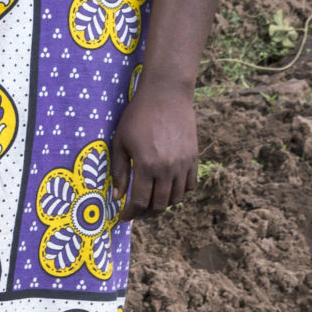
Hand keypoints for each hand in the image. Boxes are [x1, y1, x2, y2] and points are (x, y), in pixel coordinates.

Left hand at [109, 83, 196, 216]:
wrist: (166, 95)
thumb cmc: (137, 116)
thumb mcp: (120, 142)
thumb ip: (119, 171)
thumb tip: (118, 197)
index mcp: (146, 165)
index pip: (140, 202)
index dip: (131, 213)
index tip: (123, 216)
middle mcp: (167, 169)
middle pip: (159, 205)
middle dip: (145, 214)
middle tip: (136, 212)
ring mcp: (183, 164)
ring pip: (176, 198)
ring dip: (162, 204)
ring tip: (150, 201)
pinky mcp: (193, 158)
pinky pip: (190, 185)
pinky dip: (179, 192)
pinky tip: (167, 189)